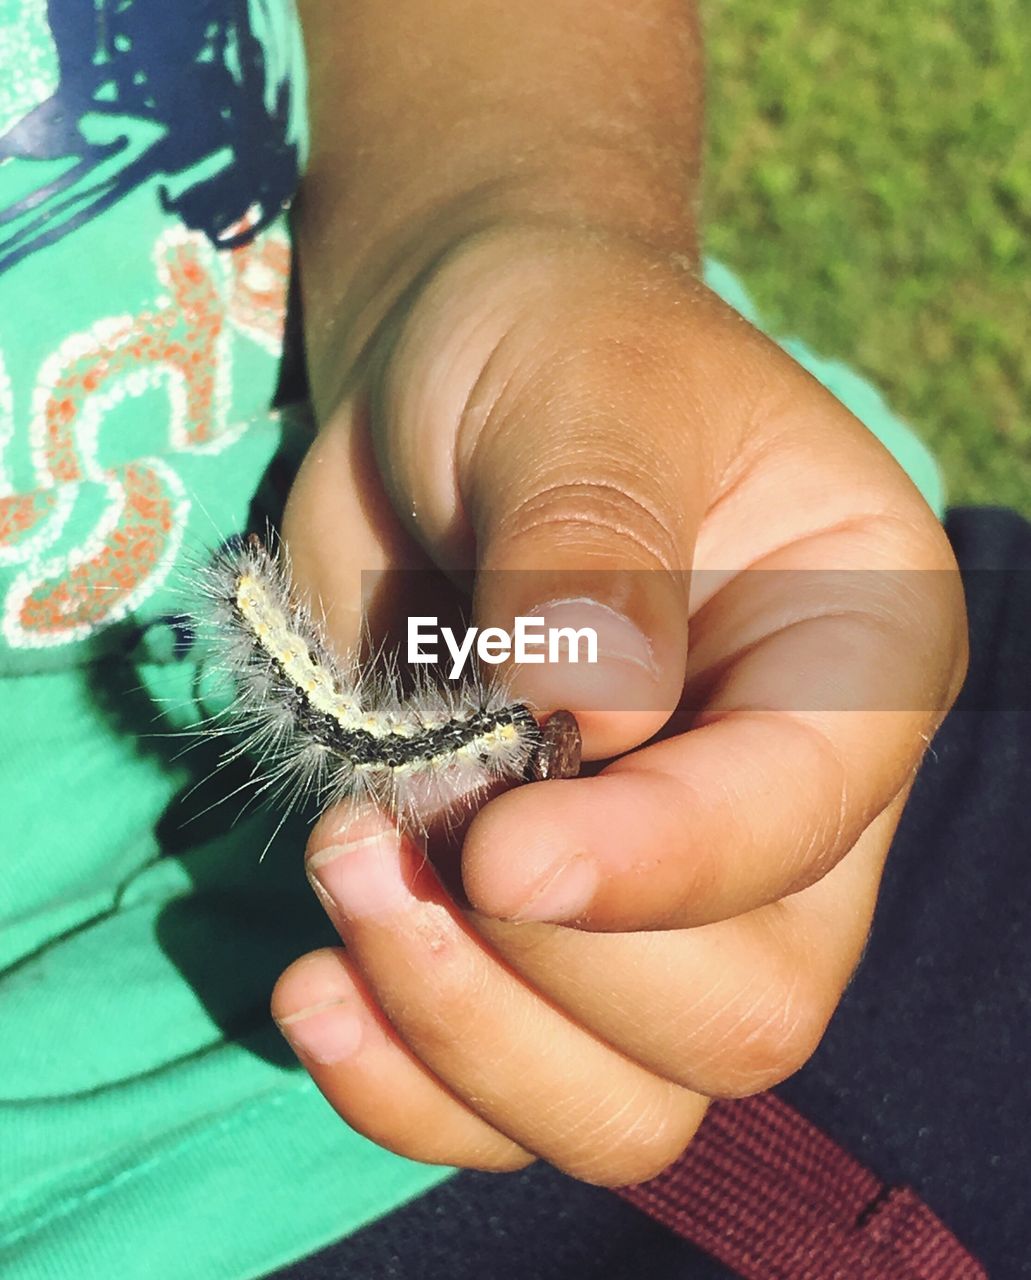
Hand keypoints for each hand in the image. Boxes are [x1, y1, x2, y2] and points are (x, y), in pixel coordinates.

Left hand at [270, 227, 966, 1184]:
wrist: (456, 388)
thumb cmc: (549, 351)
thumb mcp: (578, 392)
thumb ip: (593, 540)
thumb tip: (589, 721)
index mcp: (854, 662)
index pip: (799, 831)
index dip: (653, 870)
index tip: (488, 844)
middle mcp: (785, 806)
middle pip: (737, 1019)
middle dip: (538, 971)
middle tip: (372, 839)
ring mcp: (665, 895)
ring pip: (628, 1102)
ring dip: (464, 1039)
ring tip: (340, 884)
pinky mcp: (541, 935)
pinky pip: (510, 1102)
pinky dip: (409, 1087)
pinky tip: (316, 993)